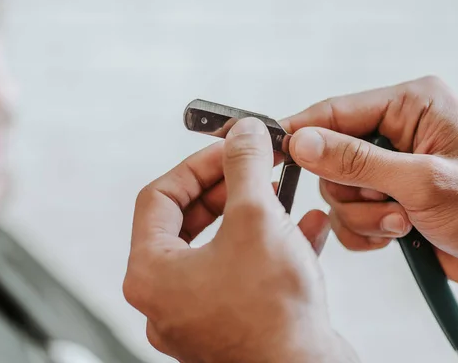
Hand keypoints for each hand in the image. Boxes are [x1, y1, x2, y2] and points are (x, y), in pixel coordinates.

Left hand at [124, 118, 357, 362]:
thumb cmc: (273, 314)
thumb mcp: (257, 218)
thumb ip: (245, 167)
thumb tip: (243, 134)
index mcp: (151, 273)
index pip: (160, 197)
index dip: (197, 165)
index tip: (229, 148)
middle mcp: (167, 297)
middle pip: (190, 222)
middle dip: (229, 189)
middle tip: (257, 167)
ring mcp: (199, 314)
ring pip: (221, 247)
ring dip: (254, 215)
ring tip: (283, 194)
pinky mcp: (233, 325)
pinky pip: (244, 273)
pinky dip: (269, 247)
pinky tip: (306, 228)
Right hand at [283, 75, 457, 296]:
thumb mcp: (424, 181)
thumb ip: (357, 161)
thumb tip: (301, 142)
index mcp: (411, 106)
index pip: (336, 111)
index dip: (301, 133)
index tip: (269, 153)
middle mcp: (397, 132)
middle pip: (331, 157)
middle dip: (354, 191)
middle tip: (389, 206)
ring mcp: (392, 167)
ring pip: (338, 190)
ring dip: (364, 216)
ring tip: (403, 224)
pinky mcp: (389, 198)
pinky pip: (350, 215)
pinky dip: (366, 232)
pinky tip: (399, 236)